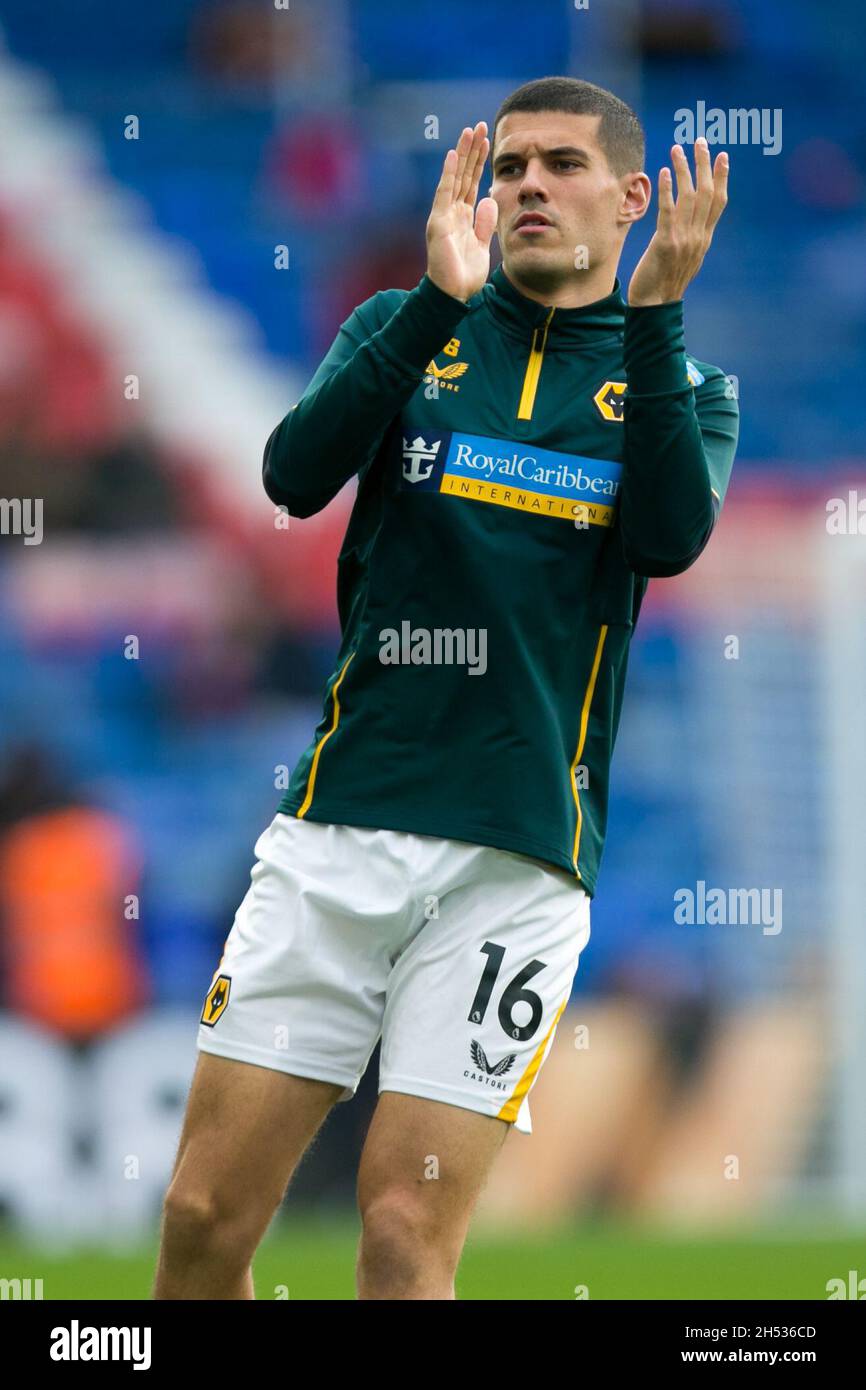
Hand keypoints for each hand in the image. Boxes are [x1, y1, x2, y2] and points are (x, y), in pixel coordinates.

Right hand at [426, 122, 497, 302]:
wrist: (454, 295)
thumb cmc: (465, 275)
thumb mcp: (482, 245)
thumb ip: (485, 223)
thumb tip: (488, 199)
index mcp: (462, 217)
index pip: (472, 183)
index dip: (479, 162)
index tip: (488, 141)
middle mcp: (451, 212)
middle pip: (463, 175)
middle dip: (472, 150)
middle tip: (480, 126)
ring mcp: (443, 215)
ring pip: (454, 178)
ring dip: (462, 154)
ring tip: (470, 131)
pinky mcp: (438, 223)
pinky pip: (444, 194)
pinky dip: (448, 174)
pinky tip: (453, 155)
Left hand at [627, 139, 728, 306]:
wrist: (655, 306)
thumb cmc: (665, 283)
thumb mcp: (686, 259)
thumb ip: (691, 239)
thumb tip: (695, 225)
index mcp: (704, 239)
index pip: (718, 203)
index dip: (722, 177)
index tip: (723, 156)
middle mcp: (698, 237)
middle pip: (707, 193)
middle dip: (704, 164)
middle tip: (700, 142)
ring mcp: (684, 240)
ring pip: (689, 197)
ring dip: (684, 170)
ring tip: (678, 148)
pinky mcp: (666, 243)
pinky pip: (669, 211)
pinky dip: (669, 190)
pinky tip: (666, 172)